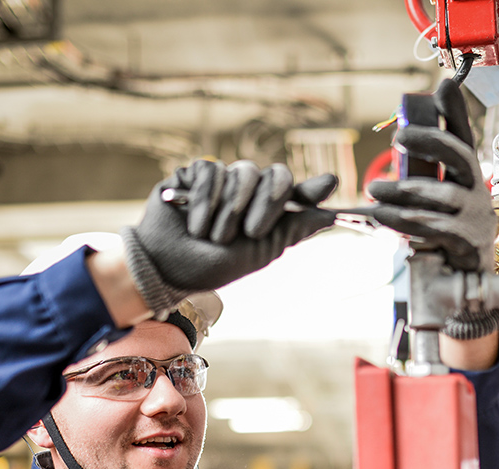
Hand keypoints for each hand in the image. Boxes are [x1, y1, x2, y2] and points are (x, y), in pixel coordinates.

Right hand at [121, 160, 337, 312]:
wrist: (167, 267)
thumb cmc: (212, 266)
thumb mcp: (259, 252)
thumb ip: (293, 230)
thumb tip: (330, 215)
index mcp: (267, 213)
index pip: (296, 193)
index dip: (313, 188)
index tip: (331, 183)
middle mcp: (248, 192)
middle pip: (276, 175)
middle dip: (267, 204)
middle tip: (250, 232)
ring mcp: (223, 179)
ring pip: (244, 172)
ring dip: (229, 210)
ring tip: (212, 235)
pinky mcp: (196, 172)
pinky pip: (212, 171)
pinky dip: (204, 201)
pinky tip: (194, 222)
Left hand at [367, 80, 496, 272]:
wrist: (465, 285)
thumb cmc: (445, 236)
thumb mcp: (434, 199)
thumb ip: (422, 170)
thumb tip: (402, 137)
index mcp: (468, 176)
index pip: (464, 136)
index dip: (456, 111)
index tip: (442, 86)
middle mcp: (478, 191)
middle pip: (460, 156)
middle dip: (429, 142)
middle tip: (397, 138)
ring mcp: (476, 218)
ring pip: (441, 196)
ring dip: (404, 192)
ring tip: (373, 192)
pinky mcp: (467, 244)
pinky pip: (435, 228)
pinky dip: (406, 222)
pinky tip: (383, 218)